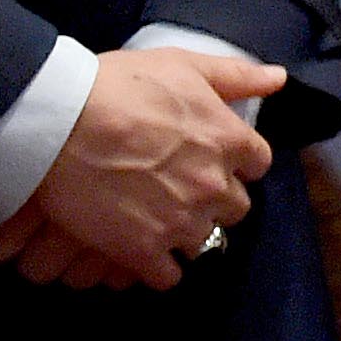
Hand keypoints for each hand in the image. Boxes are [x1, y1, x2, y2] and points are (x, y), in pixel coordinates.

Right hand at [9, 46, 280, 288]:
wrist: (62, 121)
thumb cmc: (120, 86)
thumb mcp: (183, 65)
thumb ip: (236, 75)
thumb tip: (279, 78)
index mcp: (230, 141)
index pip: (258, 164)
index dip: (236, 162)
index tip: (213, 159)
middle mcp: (214, 185)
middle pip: (235, 207)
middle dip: (215, 199)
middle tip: (182, 188)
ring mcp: (181, 221)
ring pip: (203, 241)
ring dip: (186, 232)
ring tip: (158, 218)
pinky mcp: (143, 250)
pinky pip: (168, 276)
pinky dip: (158, 267)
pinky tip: (141, 251)